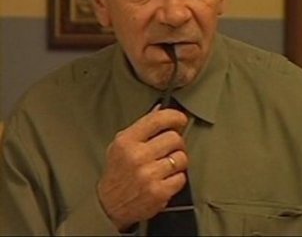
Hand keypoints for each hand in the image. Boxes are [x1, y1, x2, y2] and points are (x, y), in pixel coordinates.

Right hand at [97, 107, 188, 230]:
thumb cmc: (117, 172)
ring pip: (181, 158)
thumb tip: (161, 108)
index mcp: (127, 141)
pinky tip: (166, 179)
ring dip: (178, 161)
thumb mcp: (121, 144)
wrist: (108, 205)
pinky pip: (181, 177)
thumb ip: (142, 126)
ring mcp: (148, 175)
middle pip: (174, 138)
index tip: (181, 120)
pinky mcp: (158, 192)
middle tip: (171, 148)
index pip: (158, 119)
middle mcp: (137, 156)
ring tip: (167, 165)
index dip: (175, 116)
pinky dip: (177, 178)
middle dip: (177, 142)